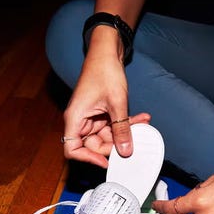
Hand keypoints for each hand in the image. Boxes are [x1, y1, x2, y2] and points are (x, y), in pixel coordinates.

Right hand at [61, 51, 149, 167]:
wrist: (107, 52)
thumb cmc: (104, 71)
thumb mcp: (117, 103)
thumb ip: (121, 129)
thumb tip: (125, 151)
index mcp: (75, 118)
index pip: (72, 149)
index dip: (87, 159)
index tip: (106, 161)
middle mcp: (80, 120)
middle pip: (93, 146)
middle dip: (114, 145)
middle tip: (131, 142)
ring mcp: (91, 118)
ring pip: (106, 136)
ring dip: (124, 132)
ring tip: (142, 124)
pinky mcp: (101, 114)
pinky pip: (112, 126)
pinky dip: (126, 124)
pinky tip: (141, 118)